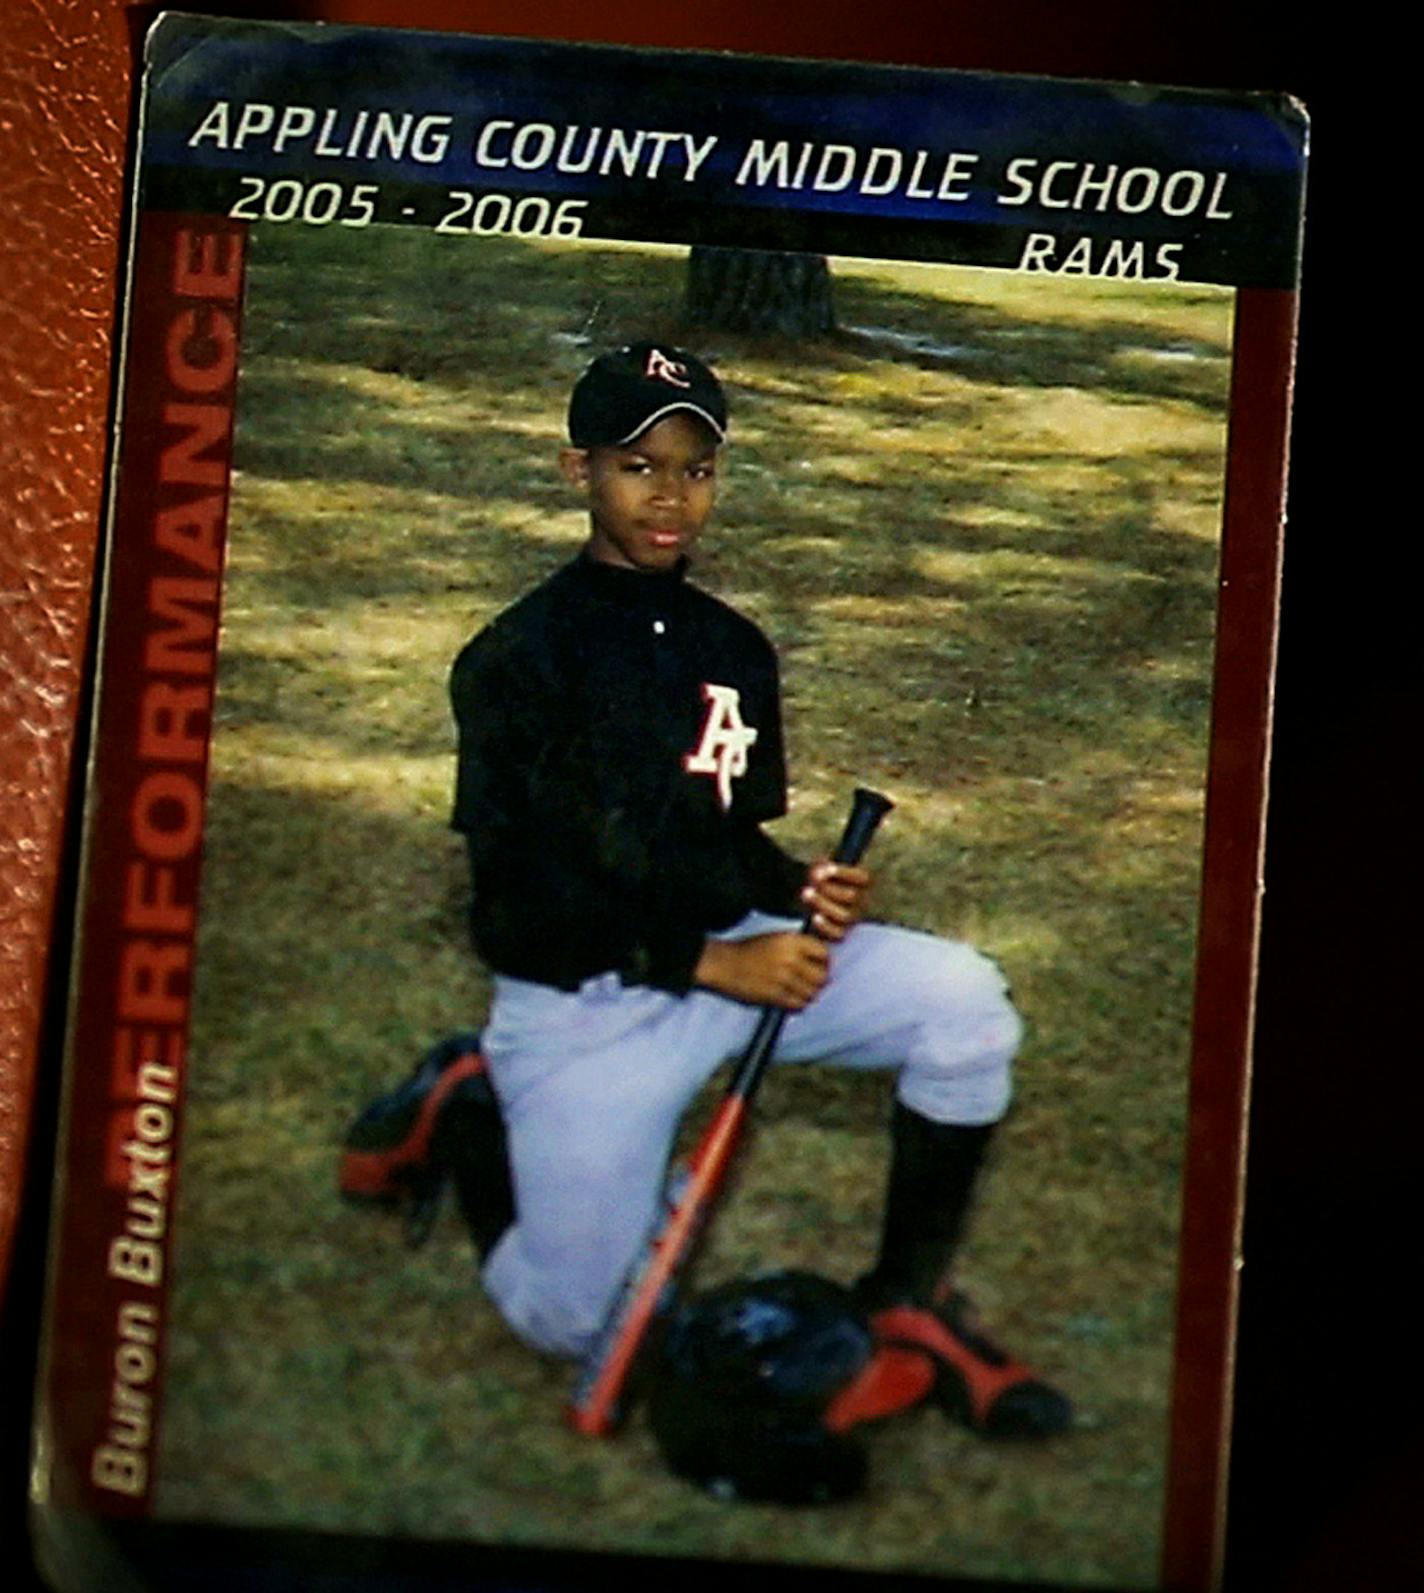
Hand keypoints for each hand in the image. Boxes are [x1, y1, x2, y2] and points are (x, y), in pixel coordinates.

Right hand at [694, 932, 829, 1009]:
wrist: (724, 963)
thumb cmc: (750, 950)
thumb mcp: (777, 938)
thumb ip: (799, 946)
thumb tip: (822, 958)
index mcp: (792, 941)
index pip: (824, 953)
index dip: (824, 962)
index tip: (820, 966)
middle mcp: (790, 959)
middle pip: (821, 976)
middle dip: (819, 981)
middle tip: (812, 983)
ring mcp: (783, 978)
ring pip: (811, 993)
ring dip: (808, 995)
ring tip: (799, 992)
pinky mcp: (774, 995)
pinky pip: (798, 1005)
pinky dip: (798, 1004)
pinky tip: (791, 1000)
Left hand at [799, 859, 870, 941]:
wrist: (813, 906)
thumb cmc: (820, 884)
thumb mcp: (820, 871)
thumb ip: (821, 867)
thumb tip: (820, 866)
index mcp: (861, 885)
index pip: (863, 878)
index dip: (845, 873)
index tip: (827, 868)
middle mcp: (861, 902)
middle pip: (852, 896)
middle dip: (830, 887)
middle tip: (813, 880)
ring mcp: (852, 919)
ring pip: (844, 915)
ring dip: (823, 903)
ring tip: (806, 893)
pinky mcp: (841, 933)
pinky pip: (838, 933)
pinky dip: (826, 925)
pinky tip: (815, 916)